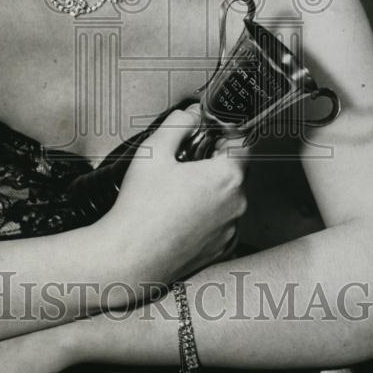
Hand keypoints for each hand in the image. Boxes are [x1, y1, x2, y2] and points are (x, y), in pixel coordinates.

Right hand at [98, 107, 246, 284]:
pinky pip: (221, 221)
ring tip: (178, 187)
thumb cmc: (140, 210)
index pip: (243, 142)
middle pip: (235, 169)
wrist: (129, 257)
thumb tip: (190, 115)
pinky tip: (179, 211)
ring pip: (228, 197)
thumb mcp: (154, 151)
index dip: (225, 131)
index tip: (210, 130)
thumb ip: (177, 124)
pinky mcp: (220, 249)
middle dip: (214, 159)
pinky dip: (207, 213)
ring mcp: (230, 230)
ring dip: (210, 187)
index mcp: (227, 178)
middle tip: (186, 157)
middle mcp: (236, 205)